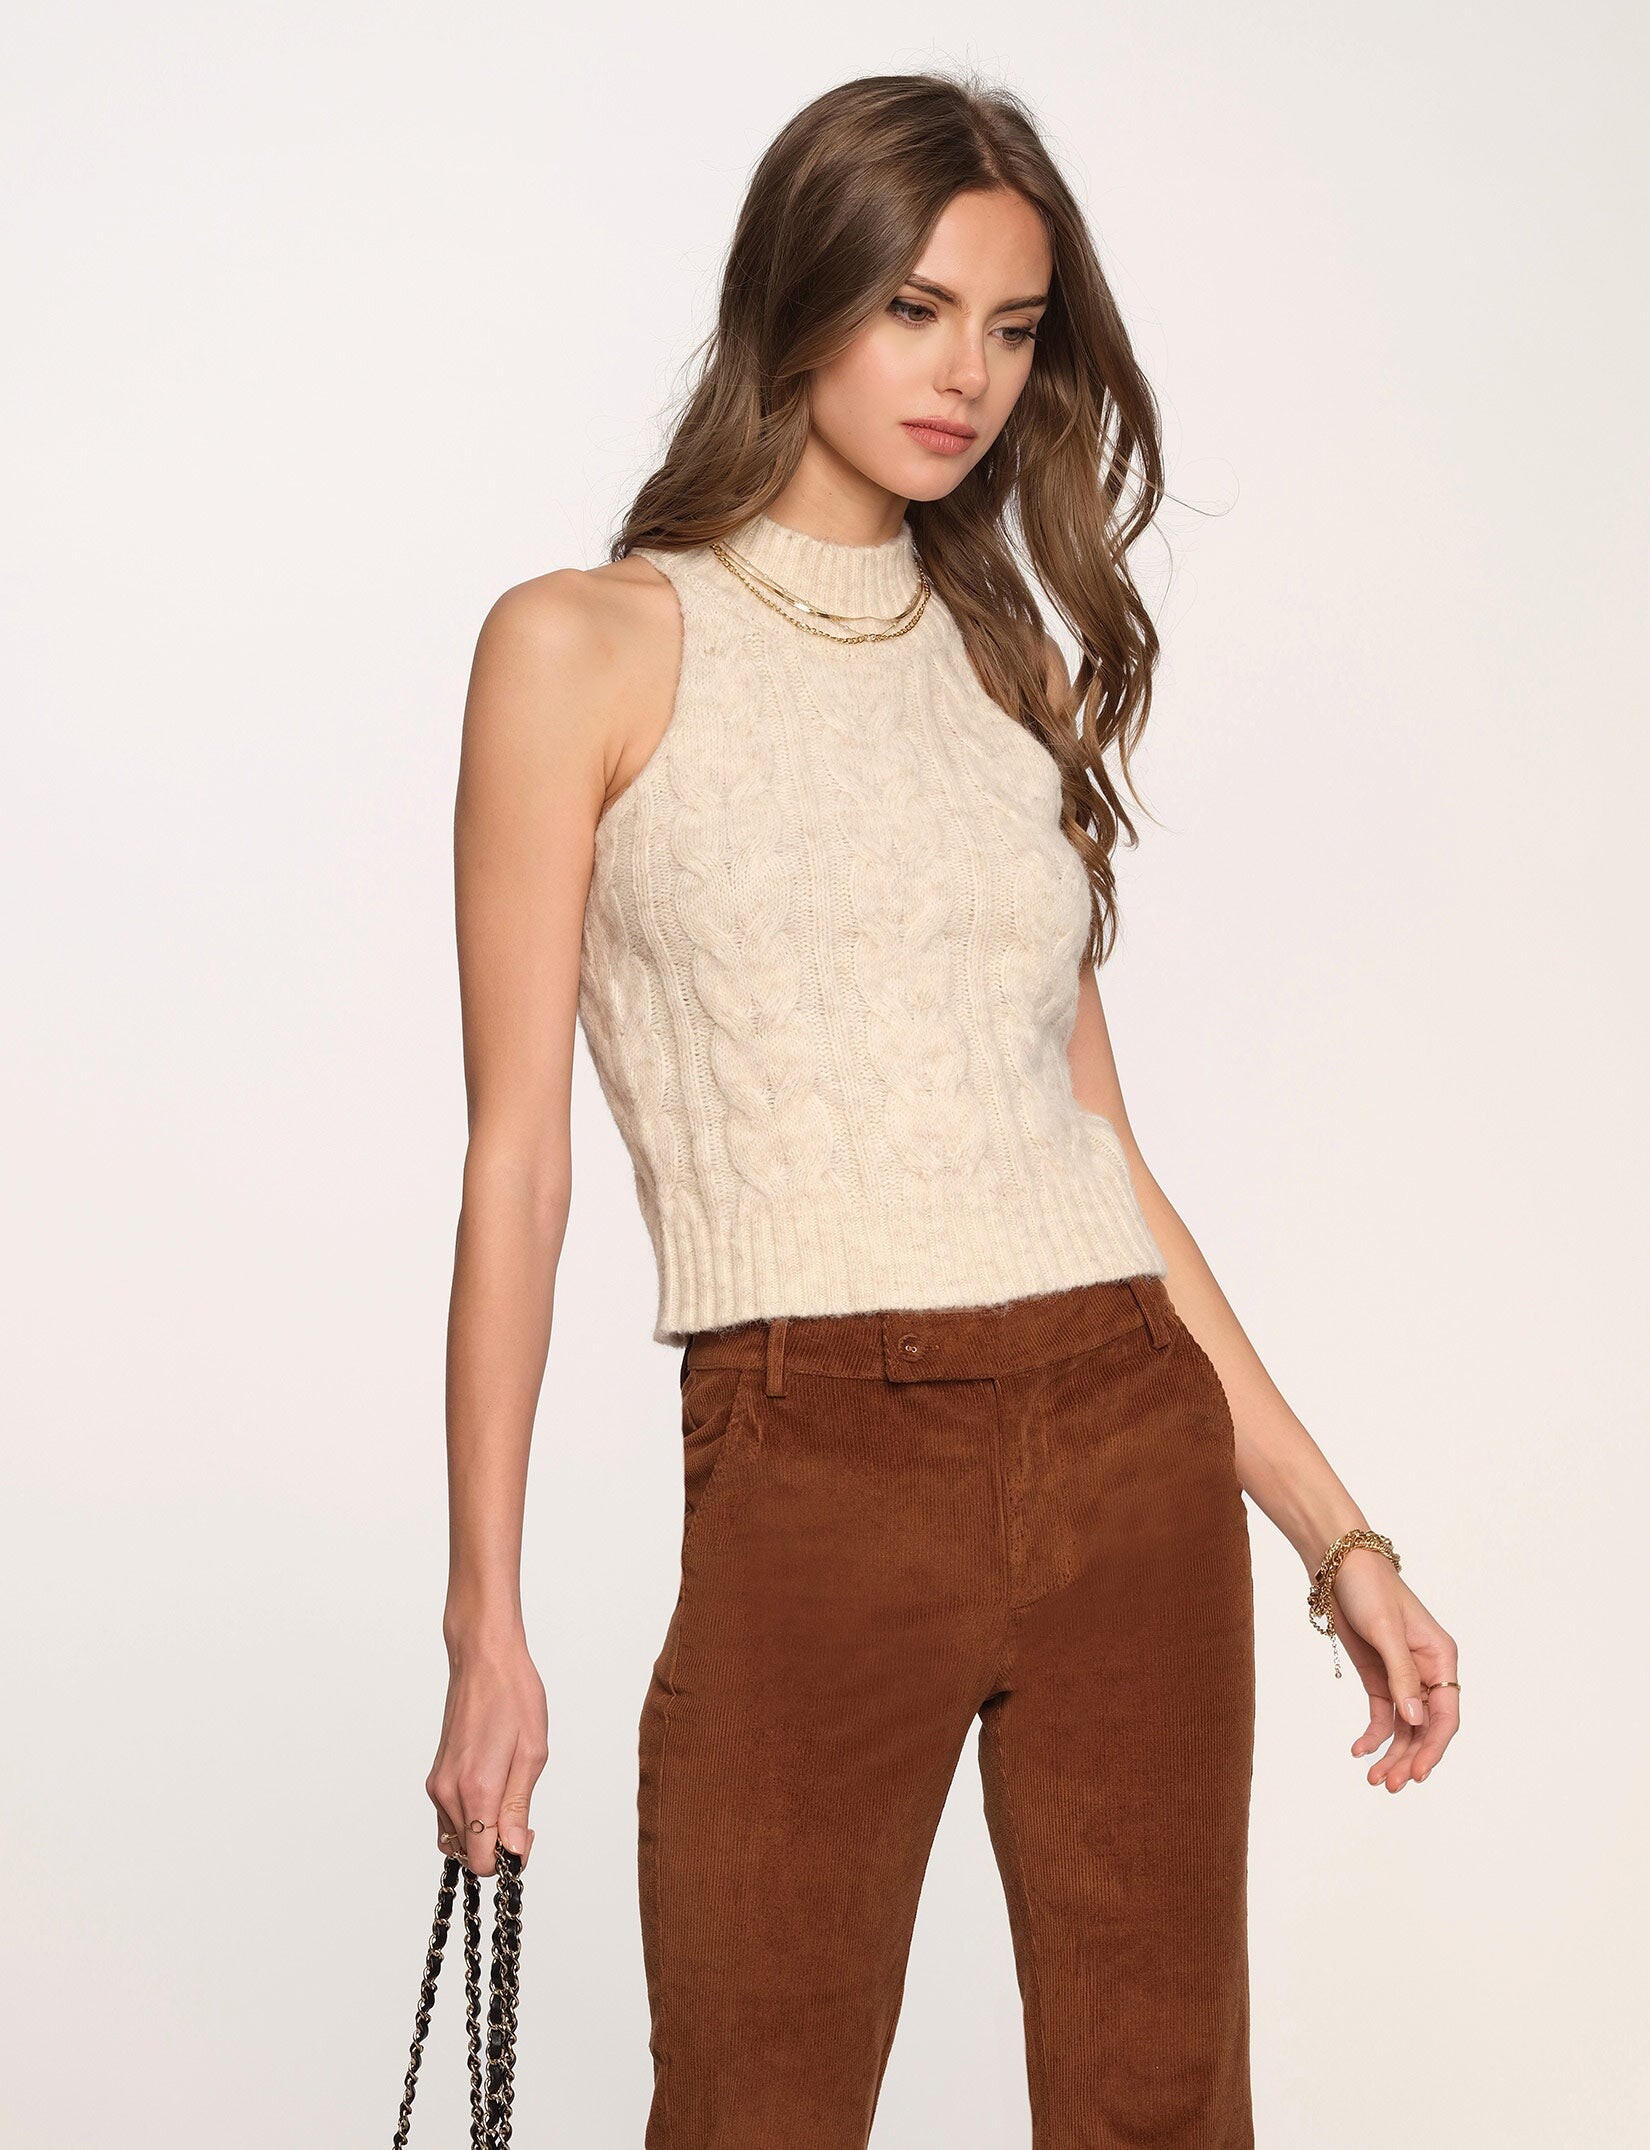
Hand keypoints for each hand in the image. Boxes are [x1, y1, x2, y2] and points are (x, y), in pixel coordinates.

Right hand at [426, 1624, 548, 1873]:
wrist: (483, 1659)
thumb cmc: (514, 1697)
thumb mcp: (532, 1753)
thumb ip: (518, 1808)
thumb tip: (514, 1851)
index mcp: (476, 1789)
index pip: (482, 1860)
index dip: (510, 1859)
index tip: (527, 1834)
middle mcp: (448, 1792)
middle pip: (468, 1854)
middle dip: (498, 1848)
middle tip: (524, 1818)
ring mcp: (437, 1785)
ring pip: (455, 1840)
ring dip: (482, 1836)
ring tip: (508, 1803)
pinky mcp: (435, 1776)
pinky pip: (448, 1819)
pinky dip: (468, 1822)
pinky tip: (491, 1796)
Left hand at [1321, 1550, 1459, 1791]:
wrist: (1337, 1564)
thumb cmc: (1369, 1587)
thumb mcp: (1385, 1630)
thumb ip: (1401, 1675)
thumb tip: (1415, 1719)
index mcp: (1441, 1658)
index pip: (1446, 1714)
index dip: (1434, 1748)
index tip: (1419, 1774)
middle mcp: (1427, 1671)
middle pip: (1425, 1727)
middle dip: (1410, 1758)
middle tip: (1389, 1785)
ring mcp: (1402, 1676)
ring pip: (1404, 1727)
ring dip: (1392, 1753)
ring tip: (1374, 1780)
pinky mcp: (1379, 1676)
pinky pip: (1383, 1715)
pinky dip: (1374, 1735)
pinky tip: (1359, 1750)